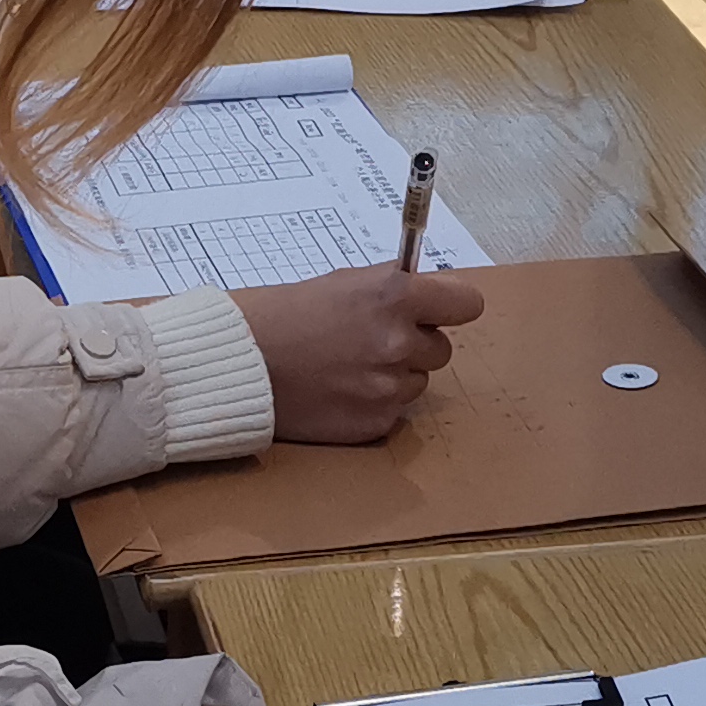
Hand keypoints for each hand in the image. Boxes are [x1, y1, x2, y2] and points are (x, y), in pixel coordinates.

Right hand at [229, 269, 486, 443]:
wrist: (237, 364)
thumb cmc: (282, 315)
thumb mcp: (343, 282)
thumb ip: (392, 289)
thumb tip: (428, 295)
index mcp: (395, 297)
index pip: (467, 303)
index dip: (450, 307)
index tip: (436, 311)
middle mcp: (399, 343)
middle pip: (441, 348)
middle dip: (414, 345)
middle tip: (370, 342)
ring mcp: (389, 388)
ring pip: (417, 382)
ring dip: (392, 376)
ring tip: (346, 368)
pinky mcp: (375, 423)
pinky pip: (394, 411)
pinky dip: (372, 404)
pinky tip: (337, 392)